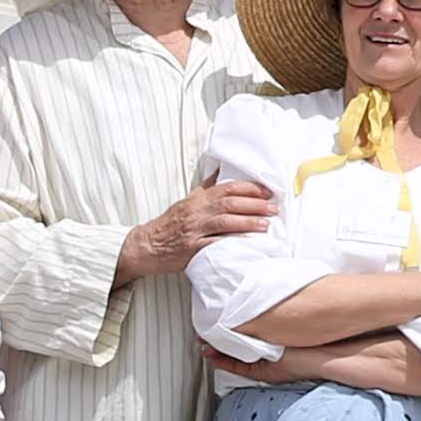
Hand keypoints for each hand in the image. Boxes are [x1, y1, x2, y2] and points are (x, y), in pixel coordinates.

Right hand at [118, 178, 274, 283]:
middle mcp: (197, 212)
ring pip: (225, 222)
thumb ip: (205, 188)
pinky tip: (247, 242)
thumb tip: (220, 172)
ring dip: (249, 222)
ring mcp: (195, 230)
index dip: (249, 189)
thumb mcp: (187, 201)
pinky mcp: (193, 248)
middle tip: (274, 207)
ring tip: (266, 224)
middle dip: (255, 205)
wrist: (147, 245)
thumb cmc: (169, 224)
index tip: (267, 191)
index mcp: (198, 199)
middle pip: (230, 203)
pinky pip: (216, 244)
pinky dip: (233, 242)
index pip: (227, 188)